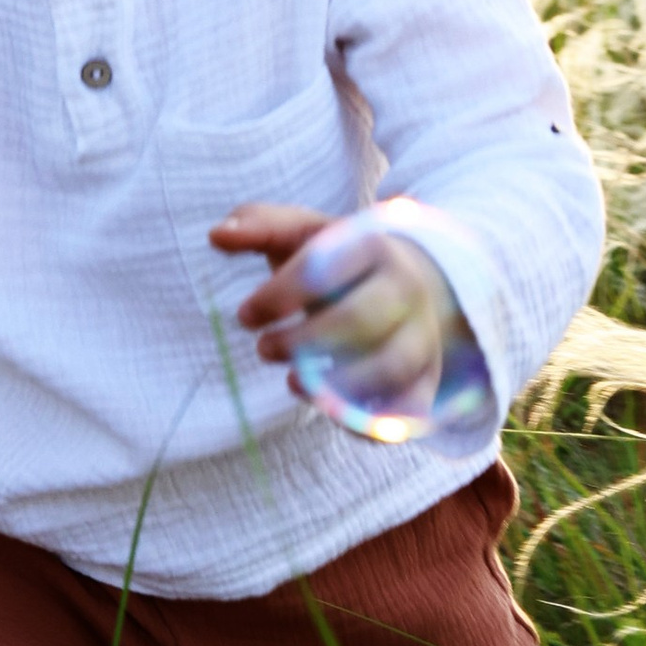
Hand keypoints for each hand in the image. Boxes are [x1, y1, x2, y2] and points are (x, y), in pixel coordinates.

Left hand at [210, 202, 451, 421]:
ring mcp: (423, 335)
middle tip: (265, 349)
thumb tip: (217, 235)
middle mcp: (407, 289)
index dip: (278, 295)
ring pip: (391, 366)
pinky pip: (406, 410)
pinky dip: (369, 419)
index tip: (245, 316)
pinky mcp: (428, 379)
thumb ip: (261, 226)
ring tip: (294, 382)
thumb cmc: (343, 262)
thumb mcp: (306, 233)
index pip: (326, 267)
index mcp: (374, 245)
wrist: (419, 282)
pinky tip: (328, 409)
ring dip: (335, 383)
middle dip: (303, 340)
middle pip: (360, 318)